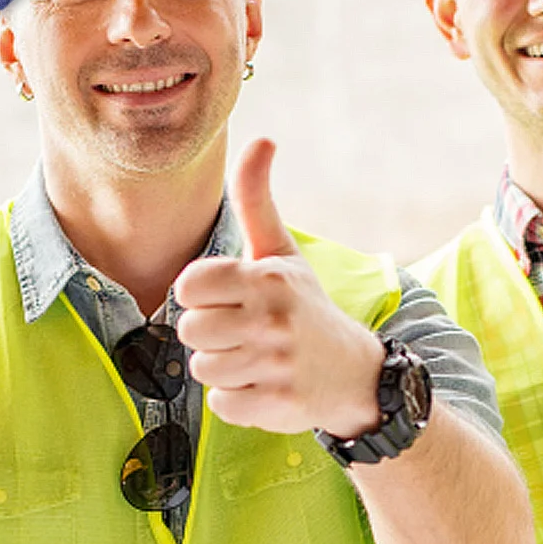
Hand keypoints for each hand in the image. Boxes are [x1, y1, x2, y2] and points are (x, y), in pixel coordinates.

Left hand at [175, 138, 383, 435]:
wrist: (354, 373)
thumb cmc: (303, 306)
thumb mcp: (281, 251)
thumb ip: (256, 199)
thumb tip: (262, 138)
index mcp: (267, 278)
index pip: (188, 286)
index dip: (200, 295)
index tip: (226, 298)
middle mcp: (273, 319)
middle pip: (190, 331)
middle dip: (210, 335)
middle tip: (243, 332)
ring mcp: (277, 364)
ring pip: (203, 369)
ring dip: (224, 368)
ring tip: (256, 358)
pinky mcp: (278, 405)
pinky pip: (220, 405)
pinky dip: (237, 400)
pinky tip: (264, 385)